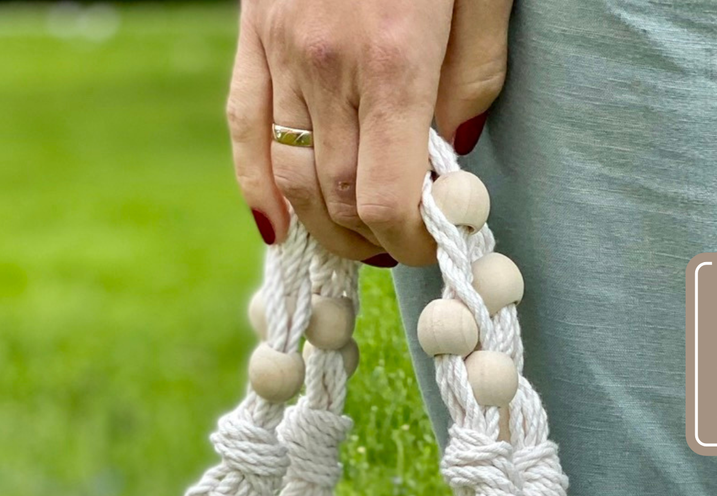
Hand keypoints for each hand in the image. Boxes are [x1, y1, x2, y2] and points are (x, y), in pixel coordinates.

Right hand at [227, 0, 513, 267]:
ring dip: (322, 223)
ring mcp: (281, 44)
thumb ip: (472, 78)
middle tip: (398, 246)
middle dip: (369, 237)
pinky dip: (256, 183)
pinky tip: (276, 225)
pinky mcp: (254, 26)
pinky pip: (244, 123)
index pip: (385, 195)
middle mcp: (327, 60)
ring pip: (290, 171)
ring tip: (354, 237)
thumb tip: (453, 157)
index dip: (406, 241)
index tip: (430, 248)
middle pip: (337, 193)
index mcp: (393, 57)